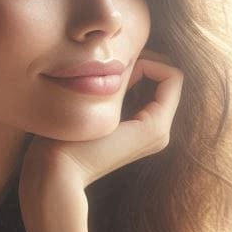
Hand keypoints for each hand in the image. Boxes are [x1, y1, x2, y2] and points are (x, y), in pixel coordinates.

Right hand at [20, 50, 182, 204]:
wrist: (58, 176)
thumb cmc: (73, 141)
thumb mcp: (102, 103)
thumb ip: (122, 77)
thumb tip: (132, 55)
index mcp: (157, 126)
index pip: (173, 77)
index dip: (151, 62)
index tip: (123, 67)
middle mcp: (161, 133)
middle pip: (168, 82)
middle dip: (146, 66)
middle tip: (116, 64)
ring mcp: (150, 136)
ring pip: (157, 90)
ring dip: (137, 77)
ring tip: (110, 75)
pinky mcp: (138, 136)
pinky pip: (146, 101)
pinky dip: (132, 89)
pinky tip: (108, 89)